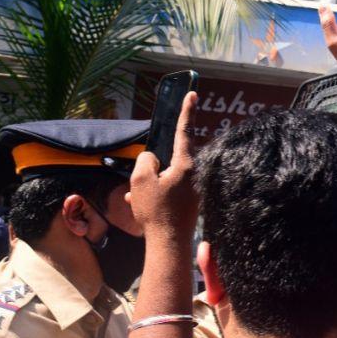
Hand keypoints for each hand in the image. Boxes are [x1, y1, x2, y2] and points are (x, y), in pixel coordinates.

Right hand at [127, 91, 200, 239]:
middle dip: (152, 170)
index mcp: (187, 164)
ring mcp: (196, 187)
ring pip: (166, 177)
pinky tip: (145, 206)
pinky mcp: (193, 200)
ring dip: (151, 185)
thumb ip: (147, 160)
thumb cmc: (156, 211)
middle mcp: (196, 173)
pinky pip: (170, 190)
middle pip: (169, 158)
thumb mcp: (141, 180)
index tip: (192, 93)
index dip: (186, 110)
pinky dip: (156, 195)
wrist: (169, 244)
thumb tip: (154, 160)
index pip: (184, 130)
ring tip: (140, 200)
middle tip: (143, 188)